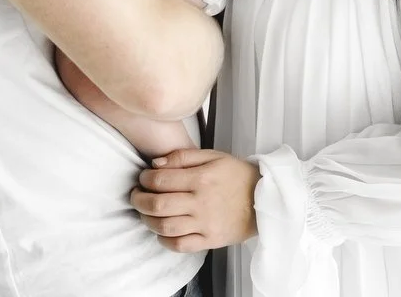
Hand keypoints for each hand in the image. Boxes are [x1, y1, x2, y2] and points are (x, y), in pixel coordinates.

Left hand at [130, 148, 258, 252]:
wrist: (265, 199)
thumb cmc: (237, 175)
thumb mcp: (213, 156)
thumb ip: (183, 157)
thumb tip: (155, 164)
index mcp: (201, 178)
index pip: (161, 180)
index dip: (145, 179)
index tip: (142, 178)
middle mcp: (201, 202)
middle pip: (158, 205)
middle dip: (139, 200)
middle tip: (136, 195)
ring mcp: (205, 224)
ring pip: (165, 227)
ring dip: (147, 220)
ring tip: (145, 213)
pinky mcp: (210, 240)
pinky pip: (180, 245)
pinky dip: (164, 240)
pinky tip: (161, 231)